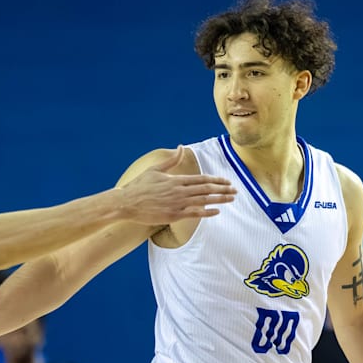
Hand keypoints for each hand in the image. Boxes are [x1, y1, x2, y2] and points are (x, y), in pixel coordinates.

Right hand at [116, 147, 236, 224]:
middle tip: (235, 190)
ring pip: (204, 201)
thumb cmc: (139, 186)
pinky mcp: (173, 215)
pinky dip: (207, 212)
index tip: (227, 181)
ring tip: (231, 199)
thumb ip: (171, 160)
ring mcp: (177, 204)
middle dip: (223, 189)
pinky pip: (195, 214)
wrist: (126, 203)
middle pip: (206, 189)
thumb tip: (180, 147)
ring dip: (220, 199)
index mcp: (176, 179)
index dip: (216, 180)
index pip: (202, 179)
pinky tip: (217, 212)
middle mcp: (179, 191)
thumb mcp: (155, 169)